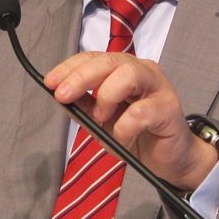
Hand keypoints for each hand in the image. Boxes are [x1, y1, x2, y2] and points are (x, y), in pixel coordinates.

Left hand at [45, 52, 217, 190]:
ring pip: (128, 74)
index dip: (70, 67)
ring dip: (106, 97)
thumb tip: (59, 96)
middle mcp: (142, 71)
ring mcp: (158, 87)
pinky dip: (125, 127)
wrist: (168, 160)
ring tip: (101, 118)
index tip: (49, 82)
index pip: (93, 58)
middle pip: (109, 61)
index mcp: (123, 70)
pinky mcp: (168, 108)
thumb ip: (83, 107)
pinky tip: (124, 137)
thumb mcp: (101, 122)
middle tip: (62, 95)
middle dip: (81, 77)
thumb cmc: (136, 136)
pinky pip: (140, 112)